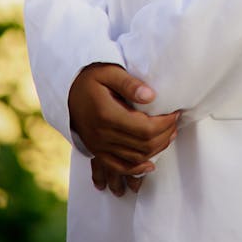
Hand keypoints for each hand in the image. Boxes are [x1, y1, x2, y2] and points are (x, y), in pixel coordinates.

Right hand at [68, 63, 179, 192]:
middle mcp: (102, 134)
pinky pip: (118, 167)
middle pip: (143, 145)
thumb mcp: (109, 71)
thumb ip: (130, 84)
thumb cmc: (90, 76)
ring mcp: (98, 146)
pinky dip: (136, 170)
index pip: (145, 128)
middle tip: (175, 123)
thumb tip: (152, 96)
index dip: (165, 124)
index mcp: (107, 114)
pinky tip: (150, 165)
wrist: (65, 89)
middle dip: (165, 136)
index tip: (175, 113)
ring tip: (169, 135)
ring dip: (156, 150)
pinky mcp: (96, 151)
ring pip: (135, 158)